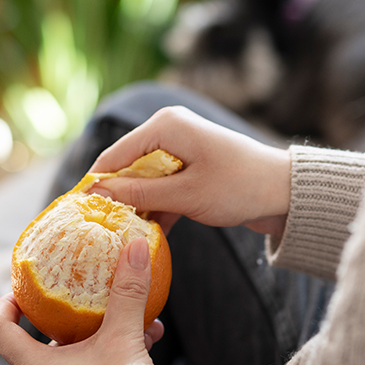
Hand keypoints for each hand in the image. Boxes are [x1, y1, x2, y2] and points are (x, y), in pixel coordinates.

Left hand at [0, 238, 164, 364]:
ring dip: (102, 347)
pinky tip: (142, 357)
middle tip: (99, 308)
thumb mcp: (124, 337)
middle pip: (45, 349)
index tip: (21, 291)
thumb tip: (133, 247)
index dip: (7, 306)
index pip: (2, 332)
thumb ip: (128, 293)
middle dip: (76, 326)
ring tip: (139, 331)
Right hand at [90, 106, 290, 236]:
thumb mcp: (185, 195)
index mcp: (165, 125)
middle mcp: (169, 130)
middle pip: (127, 167)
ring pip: (145, 181)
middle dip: (117, 198)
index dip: (95, 184)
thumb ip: (140, 193)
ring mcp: (181, 150)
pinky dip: (157, 209)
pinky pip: (163, 188)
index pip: (114, 155)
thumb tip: (97, 192)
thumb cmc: (239, 187)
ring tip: (122, 238)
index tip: (76, 213)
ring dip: (138, 207)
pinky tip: (149, 235)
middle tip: (99, 231)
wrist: (288, 193)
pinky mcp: (192, 169)